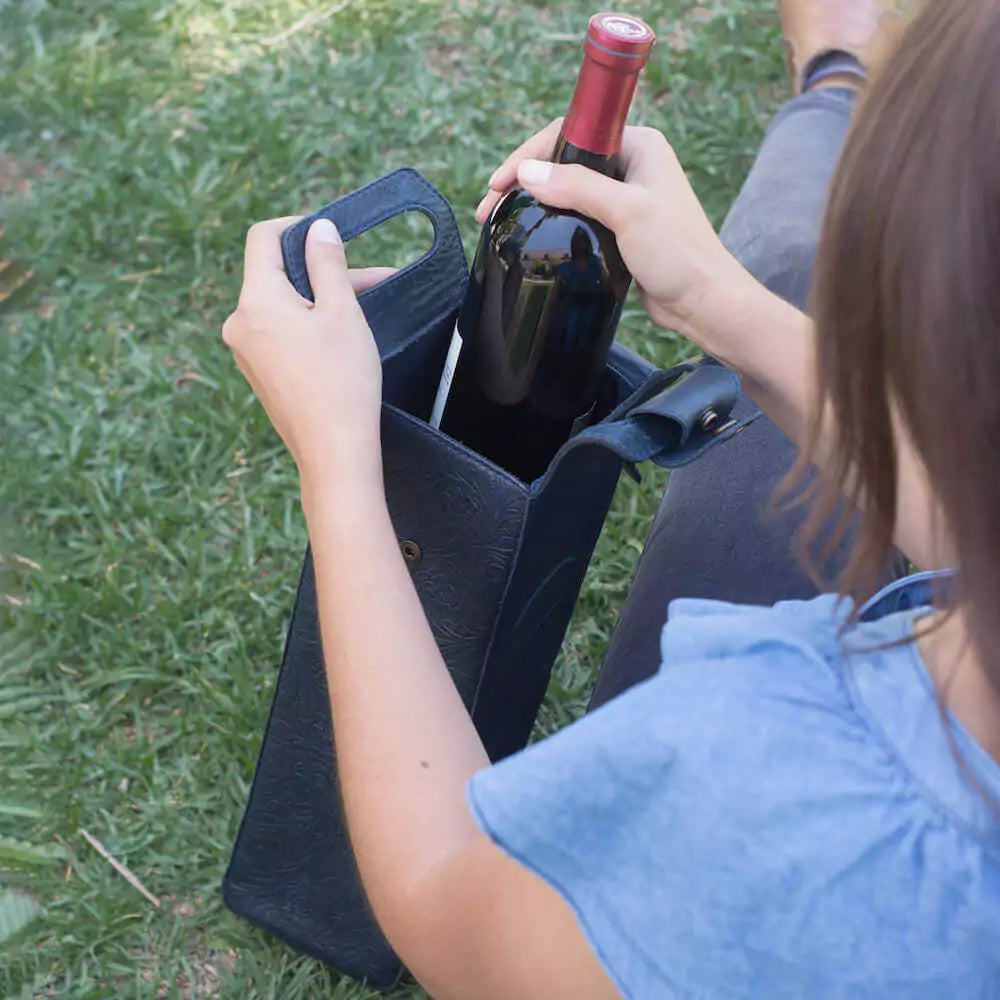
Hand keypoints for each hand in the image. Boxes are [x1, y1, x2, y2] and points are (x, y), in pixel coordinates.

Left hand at [222, 216, 394, 491]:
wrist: (334, 452)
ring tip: (365, 310)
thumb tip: (318, 228)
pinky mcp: (259, 374)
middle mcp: (240, 324)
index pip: (263, 238)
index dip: (296, 227)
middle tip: (368, 278)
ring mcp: (246, 352)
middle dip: (320, 271)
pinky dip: (308, 327)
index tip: (330, 235)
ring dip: (320, 300)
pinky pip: (280, 334)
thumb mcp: (343, 312)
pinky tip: (343, 340)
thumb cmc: (342, 380)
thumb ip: (328, 263)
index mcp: (255, 301)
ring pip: (282, 307)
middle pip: (277, 275)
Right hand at [476, 119, 744, 338]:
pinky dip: (550, 220)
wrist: (704, 301)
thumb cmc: (678, 254)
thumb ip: (579, 188)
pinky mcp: (620, 226)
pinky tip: (530, 235)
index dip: (529, 153)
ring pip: (567, 189)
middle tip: (489, 207)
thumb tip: (527, 173)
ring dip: (533, 202)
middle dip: (523, 179)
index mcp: (639, 144)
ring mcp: (625, 196)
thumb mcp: (627, 213)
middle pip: (563, 159)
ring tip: (499, 222)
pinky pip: (576, 214)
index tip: (499, 181)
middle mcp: (632, 163)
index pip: (570, 132)